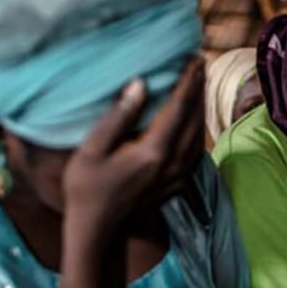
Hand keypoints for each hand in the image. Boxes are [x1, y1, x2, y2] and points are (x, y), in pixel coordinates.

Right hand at [62, 58, 204, 231]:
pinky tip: (193, 119)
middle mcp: (173, 163)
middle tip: (200, 65)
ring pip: (198, 134)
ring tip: (198, 86)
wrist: (97, 228)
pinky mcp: (177, 183)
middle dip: (198, 90)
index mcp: (153, 151)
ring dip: (200, 108)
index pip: (178, 108)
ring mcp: (178, 175)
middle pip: (194, 119)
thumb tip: (141, 84)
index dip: (188, 82)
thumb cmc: (86, 186)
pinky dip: (197, 129)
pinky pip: (195, 150)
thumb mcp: (92, 149)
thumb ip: (118, 116)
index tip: (193, 60)